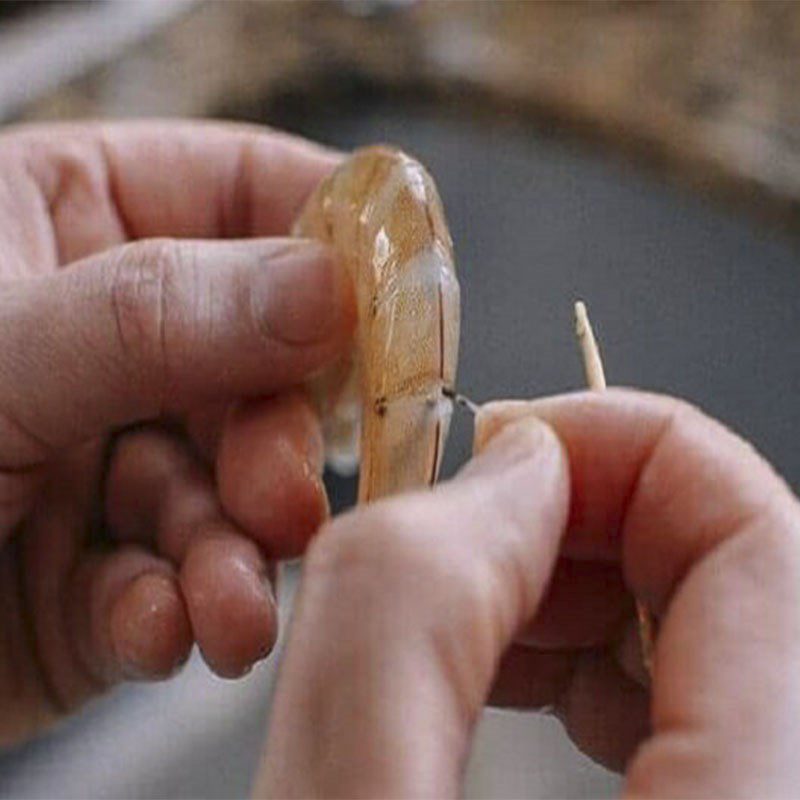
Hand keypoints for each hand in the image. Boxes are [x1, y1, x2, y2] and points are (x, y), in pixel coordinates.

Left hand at [0, 121, 353, 745]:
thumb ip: (154, 315)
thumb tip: (326, 288)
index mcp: (75, 221)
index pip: (250, 191)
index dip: (337, 241)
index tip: (399, 310)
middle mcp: (109, 337)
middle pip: (264, 363)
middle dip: (276, 443)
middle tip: (283, 499)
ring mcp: (111, 454)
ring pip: (230, 489)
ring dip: (237, 551)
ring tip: (228, 603)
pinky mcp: (106, 568)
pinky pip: (178, 580)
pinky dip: (178, 612)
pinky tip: (155, 629)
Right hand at [256, 390, 799, 797]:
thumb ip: (405, 612)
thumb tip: (500, 469)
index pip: (760, 534)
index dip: (623, 444)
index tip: (506, 448)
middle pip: (746, 570)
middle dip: (588, 514)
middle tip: (471, 531)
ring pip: (718, 628)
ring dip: (585, 588)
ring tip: (476, 616)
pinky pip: (699, 701)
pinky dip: (596, 662)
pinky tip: (513, 682)